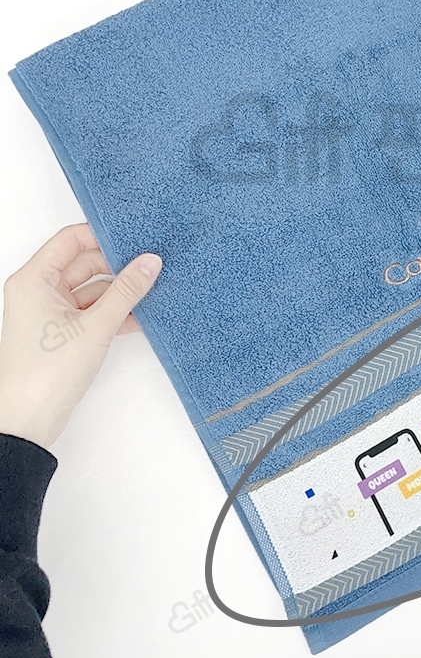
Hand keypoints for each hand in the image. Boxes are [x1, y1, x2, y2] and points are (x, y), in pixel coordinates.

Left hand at [0, 223, 161, 449]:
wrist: (29, 421)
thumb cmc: (46, 372)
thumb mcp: (96, 326)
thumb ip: (127, 290)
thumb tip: (150, 262)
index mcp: (35, 280)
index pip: (71, 240)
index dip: (103, 236)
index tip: (136, 239)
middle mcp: (39, 291)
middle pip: (85, 264)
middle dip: (119, 266)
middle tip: (153, 266)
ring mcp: (51, 312)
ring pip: (93, 289)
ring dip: (121, 293)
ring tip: (154, 291)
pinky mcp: (63, 332)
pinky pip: (93, 311)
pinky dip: (115, 313)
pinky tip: (142, 317)